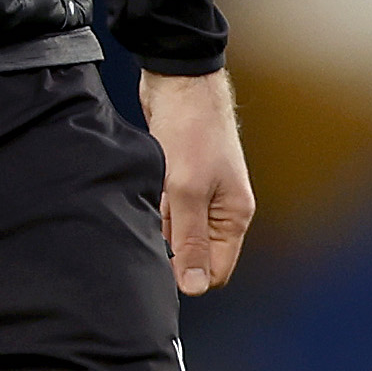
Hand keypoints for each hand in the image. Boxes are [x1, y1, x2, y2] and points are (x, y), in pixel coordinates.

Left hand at [140, 69, 254, 296]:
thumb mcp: (188, 192)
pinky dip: (151, 207)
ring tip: (143, 206)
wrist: (179, 82)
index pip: (216, 270)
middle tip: (142, 236)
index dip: (189, 276)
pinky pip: (163, 209)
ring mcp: (199, 194)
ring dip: (157, 227)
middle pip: (194, 253)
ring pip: (175, 231)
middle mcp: (220, 208)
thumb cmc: (191, 131)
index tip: (159, 268)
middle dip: (170, 252)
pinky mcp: (178, 179)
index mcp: (233, 215)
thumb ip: (191, 240)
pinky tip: (138, 195)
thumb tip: (196, 288)